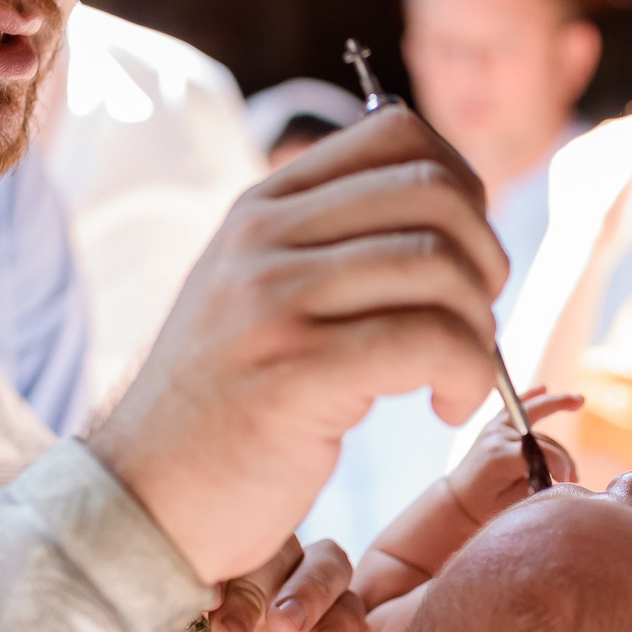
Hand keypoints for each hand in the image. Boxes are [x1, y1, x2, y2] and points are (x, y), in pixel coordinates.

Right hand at [88, 108, 509, 582]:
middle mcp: (264, 237)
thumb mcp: (261, 298)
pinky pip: (428, 341)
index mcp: (263, 207)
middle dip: (484, 259)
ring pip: (440, 266)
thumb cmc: (227, 412)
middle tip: (473, 324)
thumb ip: (329, 247)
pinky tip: (449, 407)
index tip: (465, 259)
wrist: (147, 499)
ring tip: (458, 378)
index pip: (397, 132)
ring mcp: (273, 299)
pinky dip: (467, 375)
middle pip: (434, 192)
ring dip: (479, 329)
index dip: (463, 190)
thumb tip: (448, 216)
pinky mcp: (296, 371)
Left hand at [113, 537, 365, 631]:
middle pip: (283, 541)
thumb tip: (145, 590)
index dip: (226, 555)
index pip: (230, 528)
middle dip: (261, 584)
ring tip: (285, 631)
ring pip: (329, 563)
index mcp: (207, 561)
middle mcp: (252, 574)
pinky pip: (351, 617)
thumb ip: (138, 619)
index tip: (201, 603)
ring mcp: (289, 608)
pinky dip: (343, 624)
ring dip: (313, 590)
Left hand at [445, 388, 581, 523]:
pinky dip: (531, 395)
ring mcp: (496, 426)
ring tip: (572, 443)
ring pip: (536, 417)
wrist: (459, 499)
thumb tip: (559, 473)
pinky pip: (517, 404)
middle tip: (572, 477)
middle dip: (563, 457)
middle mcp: (497, 435)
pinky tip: (544, 388)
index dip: (559, 465)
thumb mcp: (512, 502)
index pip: (540, 452)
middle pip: (543, 437)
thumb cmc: (485, 505)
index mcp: (499, 456)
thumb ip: (536, 484)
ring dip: (558, 427)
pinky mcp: (496, 424)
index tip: (568, 482)